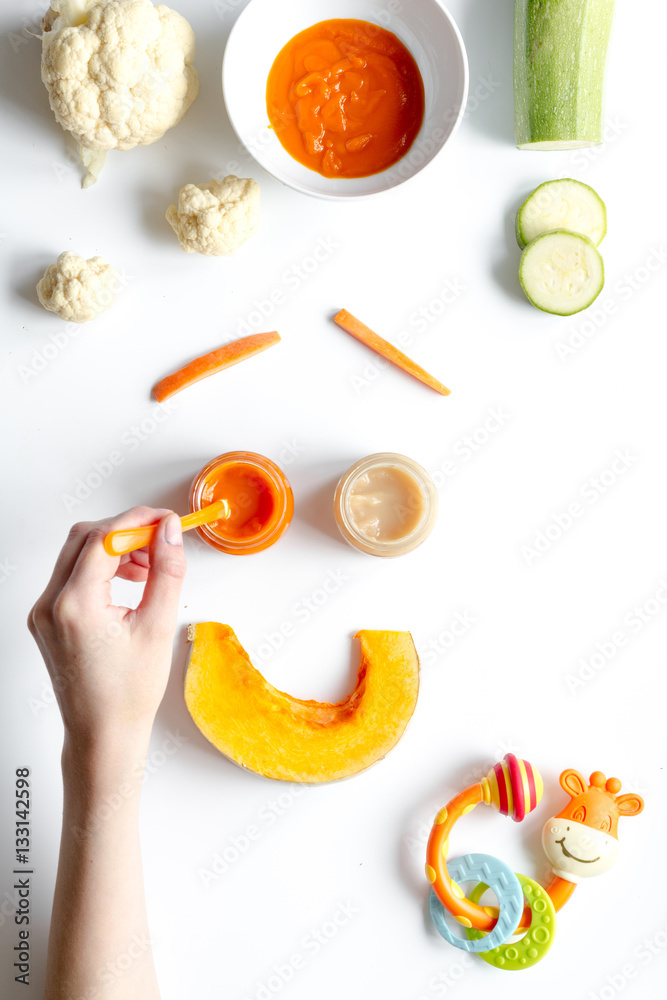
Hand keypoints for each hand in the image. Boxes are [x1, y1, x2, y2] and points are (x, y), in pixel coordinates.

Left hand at [28, 507, 186, 746]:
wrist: (102, 734)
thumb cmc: (128, 693)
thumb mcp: (158, 627)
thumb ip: (166, 572)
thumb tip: (168, 532)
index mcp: (75, 605)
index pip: (103, 537)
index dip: (138, 521)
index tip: (166, 521)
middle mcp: (50, 604)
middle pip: (84, 538)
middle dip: (125, 531)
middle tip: (160, 541)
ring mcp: (43, 612)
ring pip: (76, 554)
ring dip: (112, 549)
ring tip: (148, 568)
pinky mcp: (47, 619)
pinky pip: (71, 576)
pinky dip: (99, 568)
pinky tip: (128, 582)